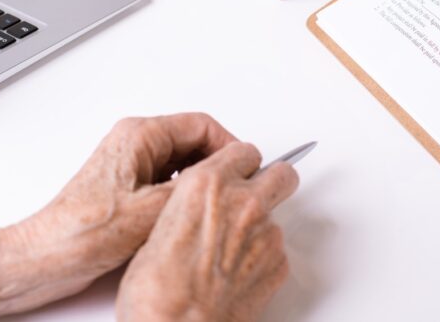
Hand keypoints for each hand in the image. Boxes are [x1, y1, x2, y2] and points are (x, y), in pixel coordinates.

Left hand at [0, 113, 239, 315]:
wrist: (48, 257)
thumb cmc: (82, 232)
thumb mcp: (152, 212)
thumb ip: (195, 189)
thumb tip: (230, 176)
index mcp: (139, 137)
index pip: (202, 125)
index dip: (230, 146)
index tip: (245, 169)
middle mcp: (134, 144)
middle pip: (195, 141)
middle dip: (218, 165)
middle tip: (236, 189)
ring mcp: (131, 164)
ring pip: (184, 162)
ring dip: (202, 181)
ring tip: (215, 205)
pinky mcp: (129, 186)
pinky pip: (170, 180)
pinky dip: (186, 194)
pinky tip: (191, 217)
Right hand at [116, 142, 298, 321]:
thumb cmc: (157, 288)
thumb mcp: (159, 226)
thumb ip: (190, 207)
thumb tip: (198, 210)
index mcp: (207, 184)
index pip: (243, 151)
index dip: (241, 162)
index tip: (238, 169)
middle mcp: (242, 202)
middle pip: (282, 174)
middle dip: (273, 181)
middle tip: (258, 195)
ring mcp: (266, 233)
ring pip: (276, 217)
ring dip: (260, 227)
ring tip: (230, 252)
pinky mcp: (278, 264)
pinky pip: (276, 252)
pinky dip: (262, 259)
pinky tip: (236, 273)